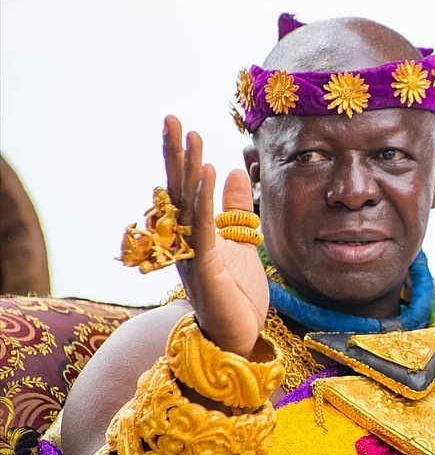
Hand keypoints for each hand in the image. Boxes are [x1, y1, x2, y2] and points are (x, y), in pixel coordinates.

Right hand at [163, 115, 267, 356]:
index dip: (182, 158)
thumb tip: (233, 170)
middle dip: (175, 154)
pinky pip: (203, 228)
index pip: (184, 188)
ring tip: (191, 136)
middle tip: (172, 119)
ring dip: (189, 168)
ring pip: (187, 205)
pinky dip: (204, 199)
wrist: (240, 336)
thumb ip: (236, 209)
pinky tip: (208, 172)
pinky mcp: (205, 268)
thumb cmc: (237, 293)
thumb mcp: (242, 241)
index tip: (182, 126)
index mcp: (193, 233)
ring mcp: (192, 254)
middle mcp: (185, 240)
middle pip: (178, 190)